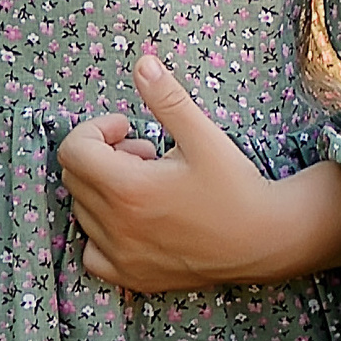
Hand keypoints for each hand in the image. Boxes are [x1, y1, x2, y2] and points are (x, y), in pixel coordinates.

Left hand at [59, 47, 340, 295]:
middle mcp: (117, 227)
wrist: (267, 239)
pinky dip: (102, 233)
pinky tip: (133, 221)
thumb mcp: (202, 135)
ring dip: (104, 190)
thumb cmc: (237, 187)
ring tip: (148, 184)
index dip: (96, 129)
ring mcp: (122, 257)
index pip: (73, 151)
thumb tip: (142, 63)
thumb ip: (167, 98)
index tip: (129, 128)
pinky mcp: (133, 277)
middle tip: (146, 154)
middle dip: (102, 155)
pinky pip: (92, 254)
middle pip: (74, 177)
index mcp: (128, 189)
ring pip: (82, 211)